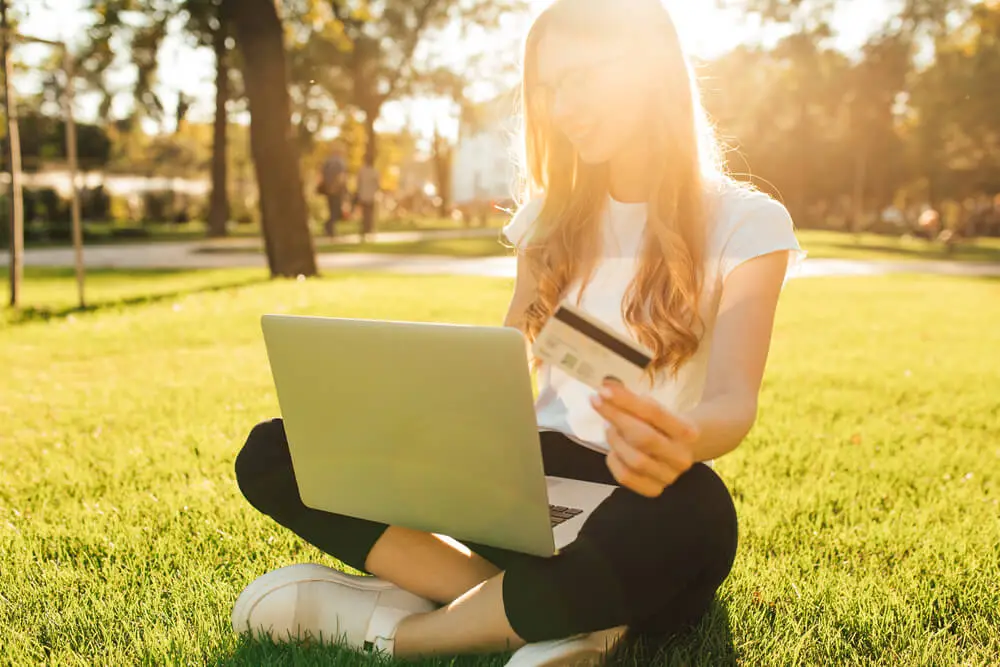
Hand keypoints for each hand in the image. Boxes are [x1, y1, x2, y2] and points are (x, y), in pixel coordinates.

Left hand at [589, 380, 699, 497]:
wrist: (679, 451)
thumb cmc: (663, 426)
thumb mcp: (657, 410)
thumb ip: (634, 401)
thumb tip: (606, 387)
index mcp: (688, 432)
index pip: (655, 413)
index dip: (627, 401)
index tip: (604, 390)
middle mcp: (681, 457)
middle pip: (644, 437)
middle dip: (616, 418)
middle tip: (597, 402)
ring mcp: (668, 477)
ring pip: (633, 459)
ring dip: (614, 440)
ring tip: (609, 427)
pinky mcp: (654, 490)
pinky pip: (625, 476)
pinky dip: (613, 459)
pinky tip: (614, 449)